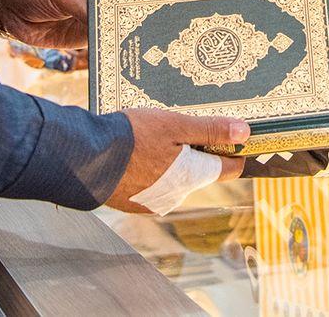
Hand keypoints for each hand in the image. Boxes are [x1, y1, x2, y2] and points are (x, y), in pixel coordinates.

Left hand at [0, 0, 166, 47]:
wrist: (5, 6)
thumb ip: (88, 7)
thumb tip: (109, 28)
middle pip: (143, 4)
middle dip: (160, 15)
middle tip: (181, 31)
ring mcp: (101, 14)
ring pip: (129, 26)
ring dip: (142, 37)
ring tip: (163, 51)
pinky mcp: (89, 35)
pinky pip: (110, 43)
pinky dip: (120, 51)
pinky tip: (133, 61)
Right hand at [106, 108, 250, 212]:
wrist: (83, 159)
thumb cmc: (132, 138)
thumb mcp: (175, 125)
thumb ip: (211, 131)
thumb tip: (245, 133)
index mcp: (192, 177)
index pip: (230, 169)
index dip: (234, 150)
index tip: (231, 134)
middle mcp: (177, 196)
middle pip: (199, 171)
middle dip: (194, 151)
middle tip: (178, 126)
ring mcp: (153, 203)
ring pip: (174, 178)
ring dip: (169, 160)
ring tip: (150, 137)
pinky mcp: (132, 204)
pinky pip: (151, 185)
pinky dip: (148, 170)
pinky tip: (135, 152)